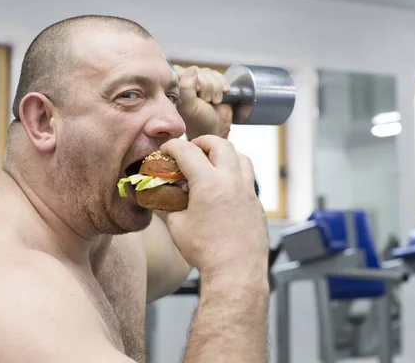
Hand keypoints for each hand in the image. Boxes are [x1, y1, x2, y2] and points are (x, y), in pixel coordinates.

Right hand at [160, 135, 268, 277]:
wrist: (235, 272)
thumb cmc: (205, 251)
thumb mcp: (176, 226)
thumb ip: (166, 204)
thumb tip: (157, 195)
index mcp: (208, 182)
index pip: (187, 151)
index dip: (172, 146)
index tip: (166, 150)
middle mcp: (232, 181)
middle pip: (220, 144)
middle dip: (202, 142)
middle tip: (191, 150)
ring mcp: (248, 191)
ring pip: (240, 157)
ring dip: (224, 154)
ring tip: (211, 163)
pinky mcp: (256, 204)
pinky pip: (248, 178)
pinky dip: (234, 174)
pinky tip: (224, 188)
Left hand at [173, 65, 232, 139]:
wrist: (217, 127)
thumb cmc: (199, 121)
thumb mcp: (189, 107)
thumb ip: (186, 88)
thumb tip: (192, 70)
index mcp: (175, 87)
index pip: (180, 71)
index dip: (190, 82)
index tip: (195, 95)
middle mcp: (185, 81)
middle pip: (197, 71)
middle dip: (205, 87)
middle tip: (205, 101)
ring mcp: (199, 80)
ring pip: (209, 73)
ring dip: (214, 89)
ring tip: (212, 102)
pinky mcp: (212, 80)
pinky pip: (219, 75)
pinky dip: (222, 86)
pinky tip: (220, 97)